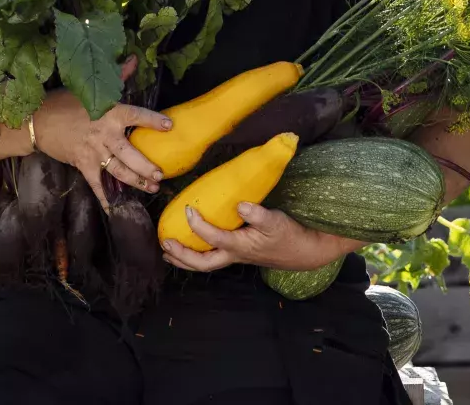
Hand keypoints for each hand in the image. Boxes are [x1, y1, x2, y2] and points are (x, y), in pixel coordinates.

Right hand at [32, 57, 169, 208]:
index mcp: (109, 112)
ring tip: (152, 187)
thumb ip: (117, 78)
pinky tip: (114, 208)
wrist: (36, 122)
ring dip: (136, 181)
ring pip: (119, 171)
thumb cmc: (64, 103)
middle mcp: (105, 134)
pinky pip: (96, 184)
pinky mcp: (83, 165)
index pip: (136, 116)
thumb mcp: (89, 89)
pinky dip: (105, 198)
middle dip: (147, 166)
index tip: (170, 126)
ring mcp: (94, 152)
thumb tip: (134, 59)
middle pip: (131, 154)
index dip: (153, 121)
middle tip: (161, 174)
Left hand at [161, 202, 357, 272]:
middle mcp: (233, 255)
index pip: (212, 237)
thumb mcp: (276, 221)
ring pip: (205, 264)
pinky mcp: (239, 253)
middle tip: (166, 243)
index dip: (197, 224)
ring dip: (185, 260)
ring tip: (168, 252)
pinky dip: (198, 255)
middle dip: (181, 255)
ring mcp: (235, 256)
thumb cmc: (289, 235)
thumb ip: (258, 213)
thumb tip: (240, 205)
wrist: (303, 251)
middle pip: (201, 263)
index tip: (188, 208)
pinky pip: (212, 257)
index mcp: (240, 246)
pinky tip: (192, 246)